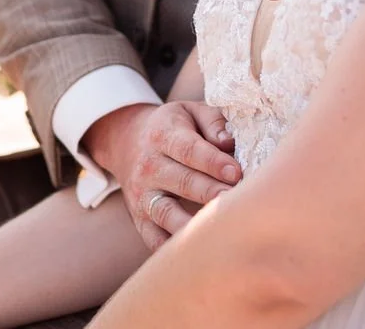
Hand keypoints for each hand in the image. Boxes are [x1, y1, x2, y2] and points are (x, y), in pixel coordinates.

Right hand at [83, 101, 238, 249]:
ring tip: (219, 230)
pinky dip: (172, 249)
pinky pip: (154, 239)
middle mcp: (149, 166)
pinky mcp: (140, 219)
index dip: (212, 162)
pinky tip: (197, 253)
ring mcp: (143, 195)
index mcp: (163, 135)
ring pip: (167, 213)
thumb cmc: (173, 128)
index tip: (237, 173)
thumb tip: (228, 143)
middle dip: (210, 193)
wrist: (127, 142)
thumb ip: (212, 121)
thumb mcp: (189, 112)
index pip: (189, 149)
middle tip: (236, 201)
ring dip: (192, 223)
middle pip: (182, 181)